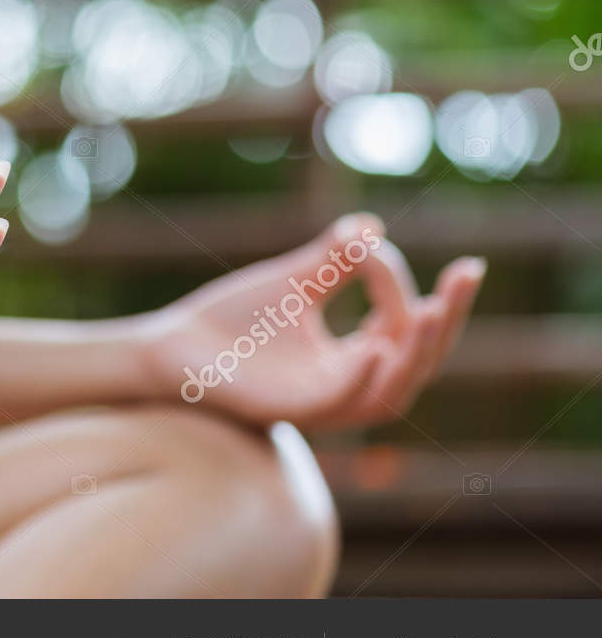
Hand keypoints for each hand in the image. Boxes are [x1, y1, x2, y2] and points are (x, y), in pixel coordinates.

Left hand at [142, 215, 484, 429]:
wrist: (172, 346)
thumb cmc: (231, 320)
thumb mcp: (294, 281)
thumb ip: (335, 258)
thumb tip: (373, 226)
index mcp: (352, 360)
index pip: (404, 329)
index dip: (405, 286)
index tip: (377, 243)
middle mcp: (346, 386)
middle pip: (418, 363)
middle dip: (447, 321)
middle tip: (465, 277)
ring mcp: (321, 404)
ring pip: (391, 392)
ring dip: (416, 354)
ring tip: (431, 311)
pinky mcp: (290, 412)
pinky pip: (339, 403)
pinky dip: (362, 380)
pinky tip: (376, 348)